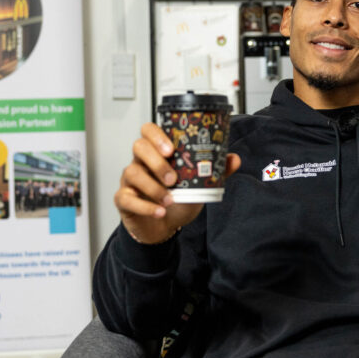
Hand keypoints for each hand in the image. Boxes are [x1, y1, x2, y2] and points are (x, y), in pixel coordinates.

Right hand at [114, 122, 239, 243]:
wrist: (164, 226)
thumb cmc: (177, 199)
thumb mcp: (198, 184)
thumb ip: (215, 171)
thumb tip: (234, 159)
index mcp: (157, 152)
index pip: (149, 131)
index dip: (157, 135)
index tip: (171, 149)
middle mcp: (141, 162)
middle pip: (139, 147)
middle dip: (157, 161)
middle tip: (173, 178)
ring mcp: (130, 180)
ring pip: (132, 172)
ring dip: (153, 187)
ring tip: (169, 199)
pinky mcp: (124, 199)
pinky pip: (127, 198)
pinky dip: (145, 206)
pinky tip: (159, 212)